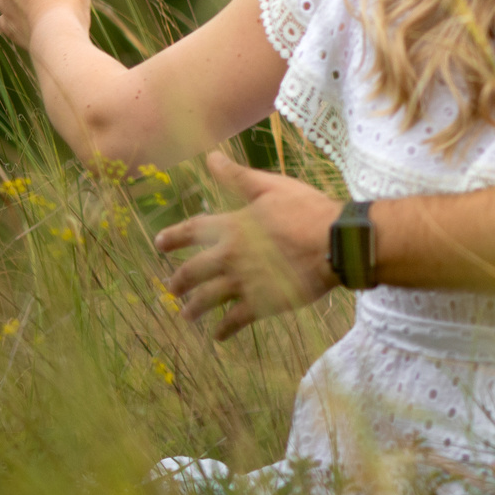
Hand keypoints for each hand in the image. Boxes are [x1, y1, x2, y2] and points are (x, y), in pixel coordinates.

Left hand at [155, 151, 340, 338]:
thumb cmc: (307, 211)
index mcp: (233, 227)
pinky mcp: (261, 303)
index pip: (193, 230)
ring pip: (208, 299)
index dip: (174, 237)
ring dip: (194, 308)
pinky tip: (218, 336)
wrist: (335, 244)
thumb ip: (238, 177)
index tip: (159, 244)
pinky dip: (224, 329)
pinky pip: (235, 320)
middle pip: (193, 272)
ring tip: (186, 316)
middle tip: (171, 288)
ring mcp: (244, 282)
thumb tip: (211, 158)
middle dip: (179, 281)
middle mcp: (231, 256)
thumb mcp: (272, 187)